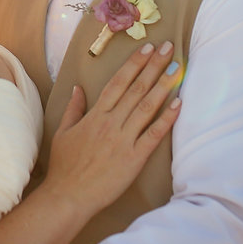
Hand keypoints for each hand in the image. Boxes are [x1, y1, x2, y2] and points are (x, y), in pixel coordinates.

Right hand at [42, 41, 181, 217]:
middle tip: (169, 48)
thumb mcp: (63, 132)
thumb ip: (74, 108)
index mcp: (95, 115)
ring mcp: (124, 140)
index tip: (147, 48)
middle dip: (154, 66)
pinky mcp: (134, 158)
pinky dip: (167, 119)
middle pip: (136, 89)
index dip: (134, 64)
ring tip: (177, 68)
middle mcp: (111, 123)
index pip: (118, 83)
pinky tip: (179, 104)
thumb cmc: (65, 166)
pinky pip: (154, 134)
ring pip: (147, 107)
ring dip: (163, 86)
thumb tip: (79, 88)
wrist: (69, 196)